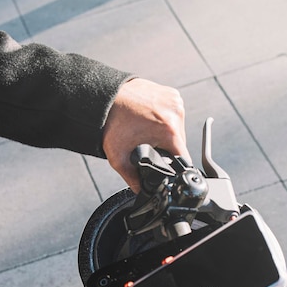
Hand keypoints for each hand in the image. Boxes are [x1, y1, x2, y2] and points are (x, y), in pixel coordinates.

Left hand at [103, 78, 190, 192]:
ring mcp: (175, 101)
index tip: (166, 167)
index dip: (175, 167)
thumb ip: (133, 180)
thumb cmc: (110, 123)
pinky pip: (174, 113)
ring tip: (148, 131)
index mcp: (169, 130)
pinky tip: (150, 119)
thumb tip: (141, 193)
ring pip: (178, 128)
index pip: (183, 158)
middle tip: (149, 145)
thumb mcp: (119, 158)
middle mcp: (176, 113)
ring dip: (167, 133)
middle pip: (180, 143)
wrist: (103, 98)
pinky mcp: (171, 93)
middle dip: (167, 148)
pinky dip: (165, 118)